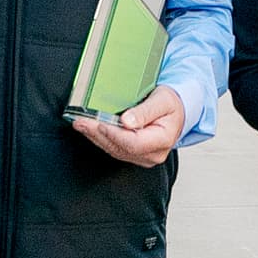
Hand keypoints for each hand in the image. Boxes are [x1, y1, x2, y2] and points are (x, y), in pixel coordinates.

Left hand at [72, 86, 186, 166]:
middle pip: (120, 148)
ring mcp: (143, 157)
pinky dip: (100, 138)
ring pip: (114, 150)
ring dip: (95, 137)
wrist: (177, 112)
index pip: (134, 143)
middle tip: (81, 122)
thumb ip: (145, 111)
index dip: (115, 134)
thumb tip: (128, 121)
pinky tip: (90, 129)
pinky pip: (114, 148)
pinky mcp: (134, 154)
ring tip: (80, 124)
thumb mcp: (162, 100)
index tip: (100, 124)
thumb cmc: (171, 105)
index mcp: (162, 140)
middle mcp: (152, 153)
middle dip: (98, 134)